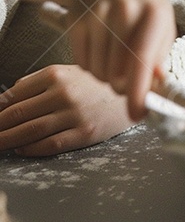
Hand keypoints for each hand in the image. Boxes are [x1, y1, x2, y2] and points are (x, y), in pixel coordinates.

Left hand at [0, 64, 132, 156]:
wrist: (134, 94)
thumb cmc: (96, 84)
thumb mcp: (70, 71)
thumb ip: (40, 81)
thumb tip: (8, 97)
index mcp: (56, 74)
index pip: (14, 93)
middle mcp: (63, 92)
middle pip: (17, 114)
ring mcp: (73, 114)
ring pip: (29, 131)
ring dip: (6, 141)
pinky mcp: (83, 133)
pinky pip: (49, 144)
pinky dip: (30, 149)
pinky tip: (20, 150)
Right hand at [41, 0, 177, 119]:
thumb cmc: (140, 3)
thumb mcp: (160, 22)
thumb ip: (159, 55)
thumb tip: (156, 88)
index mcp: (154, 13)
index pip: (143, 60)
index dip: (139, 92)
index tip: (138, 114)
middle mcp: (126, 12)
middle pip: (118, 75)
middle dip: (123, 85)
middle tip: (127, 75)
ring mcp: (98, 15)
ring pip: (99, 73)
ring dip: (106, 75)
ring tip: (114, 55)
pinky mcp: (77, 21)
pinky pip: (82, 64)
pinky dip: (91, 65)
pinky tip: (99, 47)